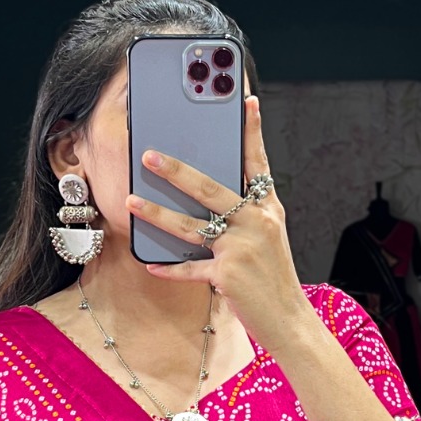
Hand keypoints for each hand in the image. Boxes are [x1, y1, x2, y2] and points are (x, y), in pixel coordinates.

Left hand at [124, 94, 306, 355]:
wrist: (289, 320)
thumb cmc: (273, 278)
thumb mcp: (268, 238)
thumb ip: (246, 215)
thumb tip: (211, 201)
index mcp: (268, 209)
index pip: (258, 163)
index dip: (251, 132)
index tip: (246, 101)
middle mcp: (256, 222)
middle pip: (209, 189)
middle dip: (176, 170)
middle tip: (149, 154)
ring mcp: (241, 248)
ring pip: (190, 226)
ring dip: (157, 213)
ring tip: (131, 200)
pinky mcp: (228, 275)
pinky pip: (190, 269)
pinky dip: (169, 268)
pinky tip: (150, 263)